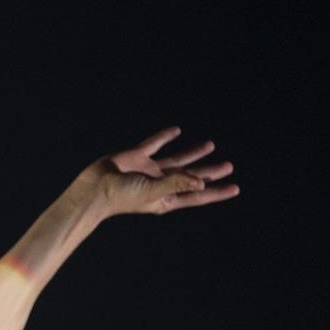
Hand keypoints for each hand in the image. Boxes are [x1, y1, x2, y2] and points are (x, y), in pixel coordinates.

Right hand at [77, 128, 237, 219]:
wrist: (94, 188)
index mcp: (165, 197)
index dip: (216, 191)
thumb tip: (201, 183)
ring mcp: (149, 170)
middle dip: (210, 172)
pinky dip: (165, 137)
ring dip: (194, 154)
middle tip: (229, 166)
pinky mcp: (137, 157)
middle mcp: (160, 183)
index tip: (235, 188)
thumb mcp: (153, 192)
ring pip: (177, 160)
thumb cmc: (122, 196)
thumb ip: (177, 184)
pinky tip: (176, 131)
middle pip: (191, 176)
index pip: (196, 194)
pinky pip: (154, 144)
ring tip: (211, 145)